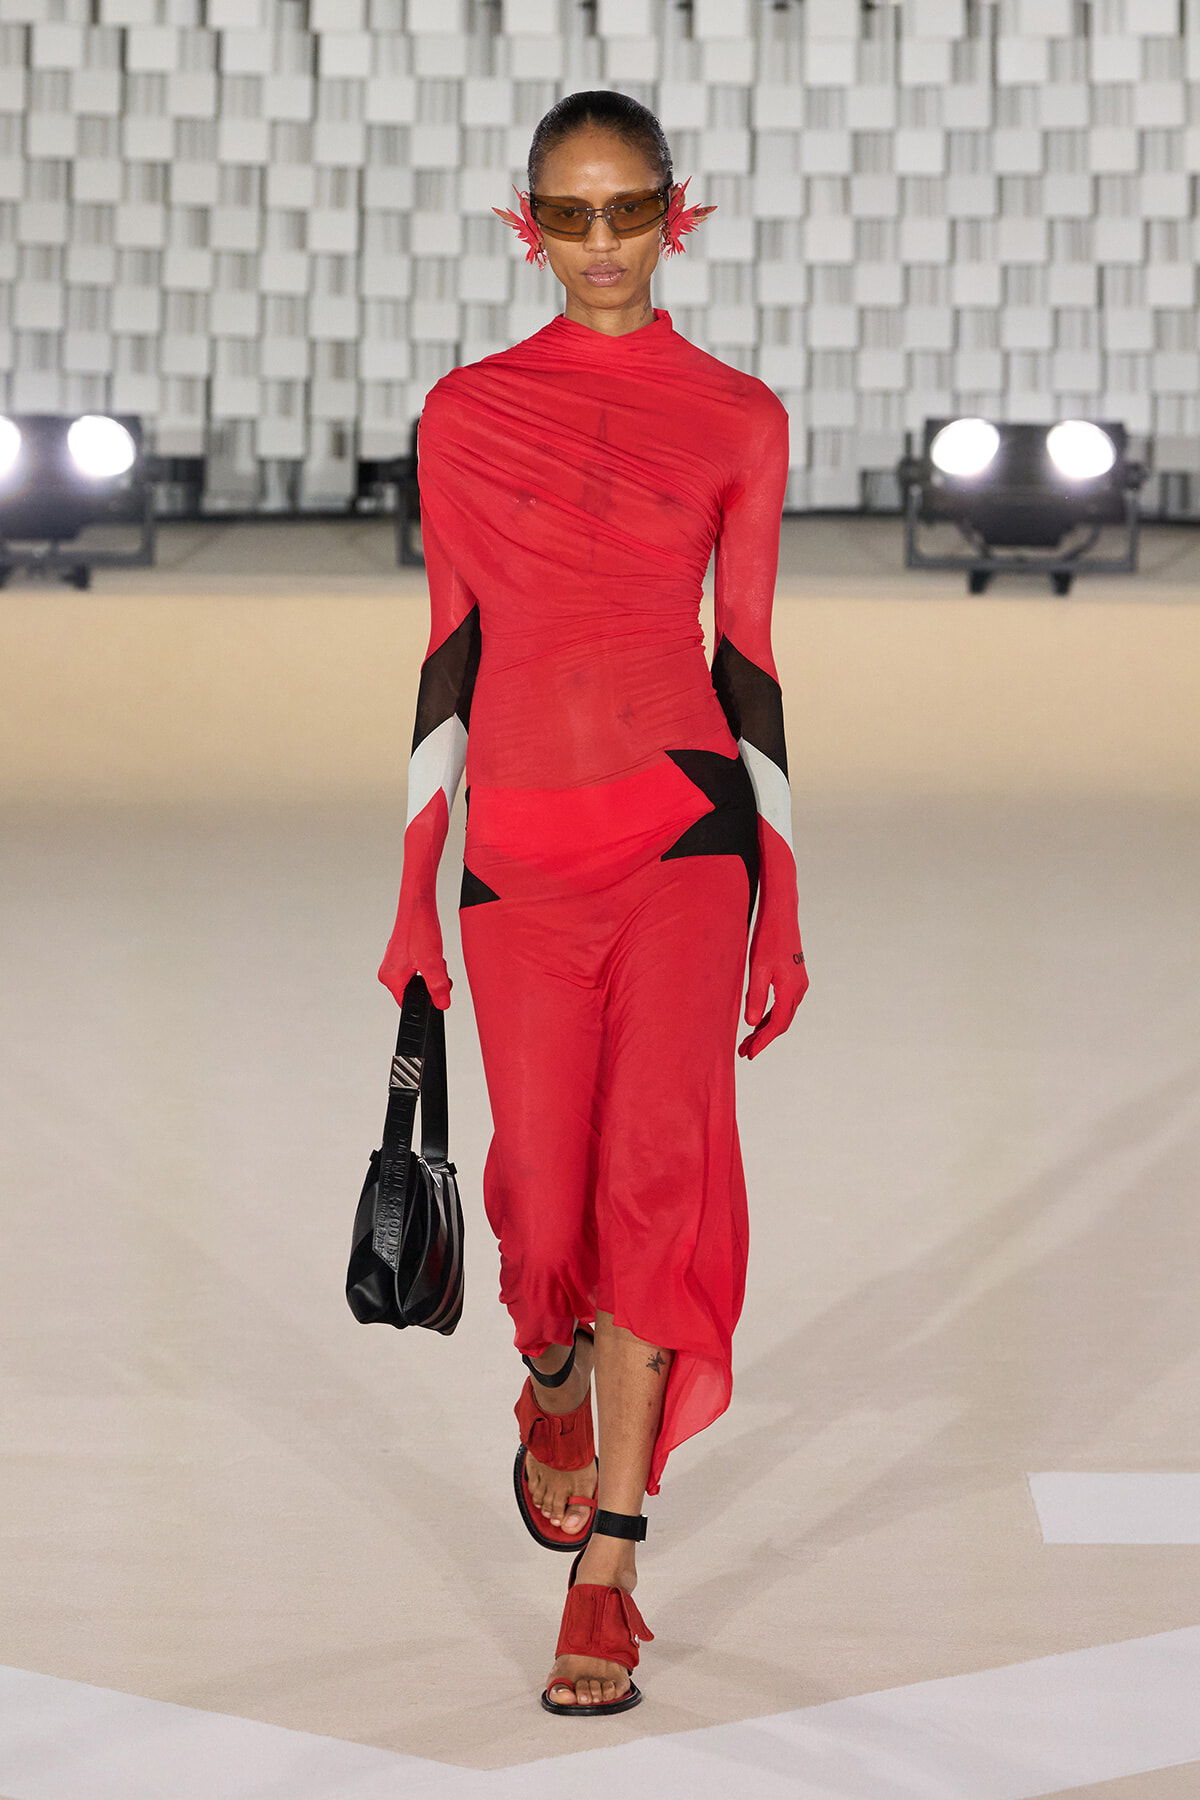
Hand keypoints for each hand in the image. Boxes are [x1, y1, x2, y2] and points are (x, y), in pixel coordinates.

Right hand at [377, 892, 451, 1009]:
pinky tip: (430, 953)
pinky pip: (415, 969)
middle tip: (437, 969)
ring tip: (433, 957)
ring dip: (430, 972)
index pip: (408, 1004)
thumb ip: (438, 987)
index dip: (426, 1001)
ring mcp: (393, 963)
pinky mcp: (399, 956)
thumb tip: (442, 1004)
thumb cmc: (418, 929)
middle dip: (430, 984)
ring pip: (416, 980)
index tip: (437, 991)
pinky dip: (426, 964)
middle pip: (414, 992)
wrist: (417, 906)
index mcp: (390, 978)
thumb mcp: (433, 963)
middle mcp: (388, 972)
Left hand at [738, 911, 807, 1060]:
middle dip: (763, 1039)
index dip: (763, 1042)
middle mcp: (799, 990)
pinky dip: (770, 1015)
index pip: (777, 1025)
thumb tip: (751, 1023)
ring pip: (783, 1014)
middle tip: (744, 1052)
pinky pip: (783, 1004)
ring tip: (747, 1040)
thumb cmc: (768, 938)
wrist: (781, 914)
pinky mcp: (794, 978)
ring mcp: (799, 984)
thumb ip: (756, 997)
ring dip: (766, 1028)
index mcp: (791, 989)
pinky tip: (757, 1020)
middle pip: (782, 1023)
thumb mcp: (758, 969)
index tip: (749, 1054)